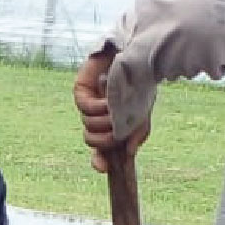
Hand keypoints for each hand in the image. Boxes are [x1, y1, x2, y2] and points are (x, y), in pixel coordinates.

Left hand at [73, 51, 149, 173]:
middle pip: (93, 141)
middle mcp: (98, 117)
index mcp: (111, 125)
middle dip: (105, 141)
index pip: (101, 149)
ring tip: (117, 110)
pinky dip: (99, 108)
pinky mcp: (81, 92)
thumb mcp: (144, 113)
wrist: (136, 55)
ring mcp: (88, 105)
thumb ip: (138, 133)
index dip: (100, 160)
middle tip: (117, 134)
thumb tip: (128, 153)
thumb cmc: (140, 83)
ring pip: (89, 125)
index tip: (104, 169)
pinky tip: (109, 101)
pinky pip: (85, 109)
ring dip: (105, 122)